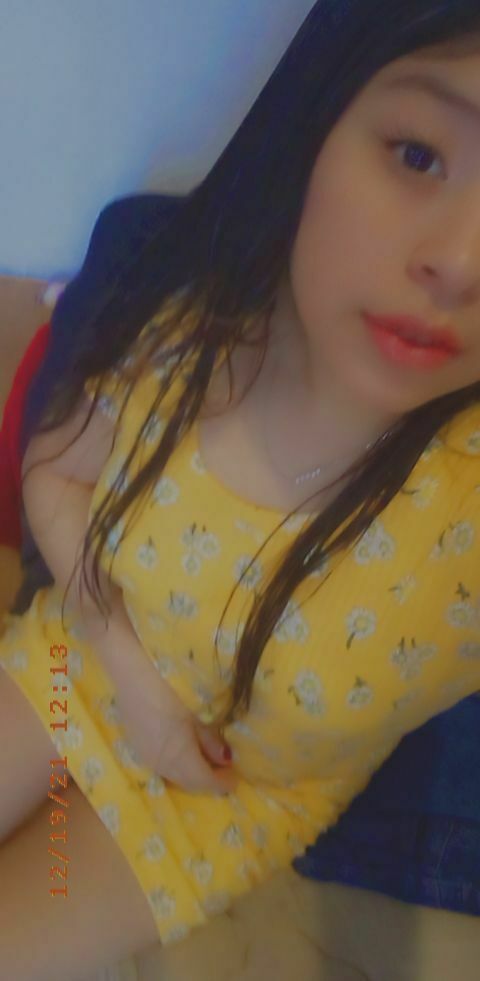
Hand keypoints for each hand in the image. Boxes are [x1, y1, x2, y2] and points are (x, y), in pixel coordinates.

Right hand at [79, 587, 237, 794]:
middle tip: (226, 770)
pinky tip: (185, 750)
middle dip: (206, 779)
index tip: (236, 777)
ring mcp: (144, 752)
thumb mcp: (197, 708)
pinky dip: (177, 762)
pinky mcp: (136, 741)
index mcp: (177, 756)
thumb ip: (211, 737)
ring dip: (191, 771)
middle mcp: (159, 761)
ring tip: (208, 759)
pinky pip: (161, 762)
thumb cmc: (170, 682)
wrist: (130, 663)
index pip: (202, 780)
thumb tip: (225, 758)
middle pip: (187, 781)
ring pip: (172, 773)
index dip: (221, 782)